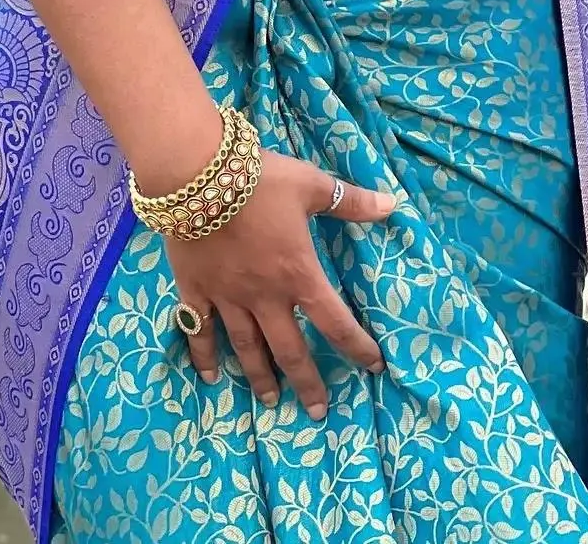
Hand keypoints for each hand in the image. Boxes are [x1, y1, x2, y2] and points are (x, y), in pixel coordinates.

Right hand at [166, 152, 393, 416]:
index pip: (334, 320)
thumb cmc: (260, 180)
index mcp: (298, 273)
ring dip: (261, 377)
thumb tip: (392, 205)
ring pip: (247, 347)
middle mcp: (265, 296)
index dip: (357, 346)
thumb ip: (349, 201)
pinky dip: (204, 355)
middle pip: (290, 349)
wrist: (197, 176)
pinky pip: (199, 330)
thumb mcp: (311, 185)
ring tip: (270, 401)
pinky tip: (209, 377)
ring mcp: (227, 297)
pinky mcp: (195, 290)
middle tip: (317, 411)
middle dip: (306, 381)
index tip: (374, 366)